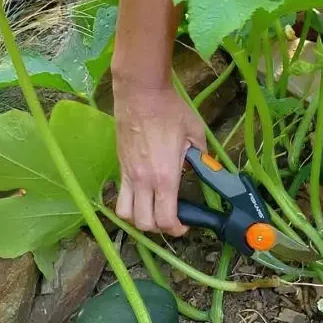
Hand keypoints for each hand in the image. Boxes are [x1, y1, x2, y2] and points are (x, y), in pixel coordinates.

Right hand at [113, 82, 205, 235]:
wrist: (141, 92)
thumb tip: (203, 168)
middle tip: (171, 218)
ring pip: (125, 214)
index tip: (185, 225)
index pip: (166, 219)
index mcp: (164, 177)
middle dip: (158, 228)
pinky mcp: (119, 165)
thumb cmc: (169, 110)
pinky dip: (129, 203)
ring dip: (139, 219)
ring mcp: (128, 174)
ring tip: (153, 210)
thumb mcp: (195, 134)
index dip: (177, 229)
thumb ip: (200, 157)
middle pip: (143, 223)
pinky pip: (120, 195)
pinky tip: (143, 194)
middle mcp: (143, 181)